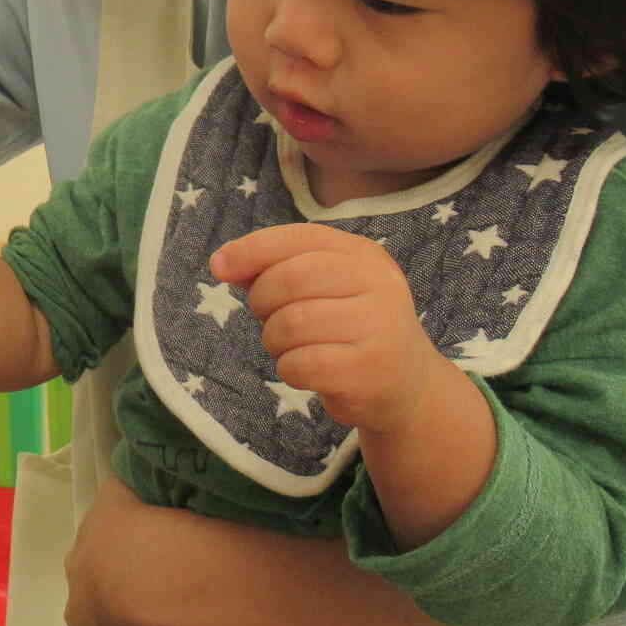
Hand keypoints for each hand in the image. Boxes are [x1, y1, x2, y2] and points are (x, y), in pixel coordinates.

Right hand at [65, 478, 184, 625]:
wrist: (145, 572)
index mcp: (78, 615)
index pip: (94, 624)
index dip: (119, 624)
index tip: (148, 625)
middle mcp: (75, 573)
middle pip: (96, 579)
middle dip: (120, 582)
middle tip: (160, 588)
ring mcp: (90, 534)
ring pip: (110, 542)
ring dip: (132, 546)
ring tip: (172, 554)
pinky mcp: (110, 500)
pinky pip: (125, 504)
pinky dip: (142, 508)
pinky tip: (171, 517)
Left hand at [211, 223, 444, 434]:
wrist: (407, 387)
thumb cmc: (348, 330)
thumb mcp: (320, 290)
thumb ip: (274, 270)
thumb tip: (223, 263)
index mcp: (363, 255)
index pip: (299, 238)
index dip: (252, 249)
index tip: (219, 267)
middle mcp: (377, 283)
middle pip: (289, 280)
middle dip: (262, 302)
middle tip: (270, 320)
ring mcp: (378, 326)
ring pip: (290, 324)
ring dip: (275, 341)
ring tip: (293, 347)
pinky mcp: (369, 369)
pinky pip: (301, 364)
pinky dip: (290, 369)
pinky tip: (307, 371)